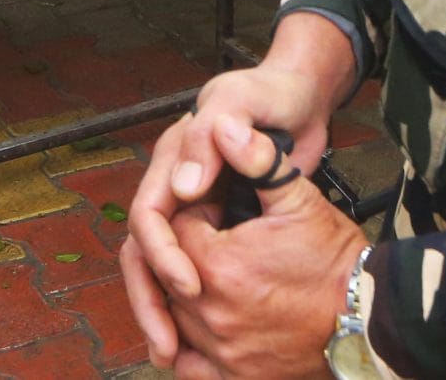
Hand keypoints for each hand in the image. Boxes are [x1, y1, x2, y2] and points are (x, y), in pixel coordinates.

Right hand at [121, 13, 354, 359]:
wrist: (301, 98)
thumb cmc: (272, 93)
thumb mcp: (244, 100)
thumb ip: (213, 135)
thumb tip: (183, 188)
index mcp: (173, 158)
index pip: (149, 215)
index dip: (163, 253)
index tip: (190, 286)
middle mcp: (175, 185)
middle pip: (144, 251)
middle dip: (150, 301)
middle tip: (166, 345)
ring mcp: (193, 207)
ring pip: (160, 268)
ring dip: (163, 312)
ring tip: (172, 355)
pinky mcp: (215, 225)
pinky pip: (189, 270)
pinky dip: (187, 307)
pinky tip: (195, 342)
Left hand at [134, 120, 364, 378]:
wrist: (370, 317)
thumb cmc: (336, 259)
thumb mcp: (300, 199)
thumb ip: (258, 160)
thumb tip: (224, 126)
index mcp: (219, 265)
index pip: (177, 229)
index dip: (197, 213)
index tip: (222, 211)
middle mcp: (211, 313)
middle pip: (169, 274)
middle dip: (187, 252)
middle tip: (221, 242)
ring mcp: (223, 350)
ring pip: (175, 318)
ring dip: (184, 295)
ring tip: (216, 276)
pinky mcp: (237, 376)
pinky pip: (191, 368)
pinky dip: (187, 349)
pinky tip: (202, 328)